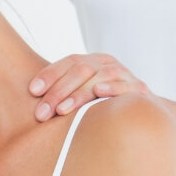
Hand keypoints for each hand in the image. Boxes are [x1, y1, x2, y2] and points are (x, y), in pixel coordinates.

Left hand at [29, 53, 151, 120]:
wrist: (144, 114)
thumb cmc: (103, 106)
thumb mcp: (84, 95)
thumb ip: (63, 96)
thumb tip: (31, 107)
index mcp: (93, 61)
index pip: (69, 62)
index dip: (50, 74)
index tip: (32, 91)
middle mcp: (108, 64)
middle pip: (80, 70)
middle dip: (58, 91)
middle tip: (41, 114)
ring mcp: (125, 75)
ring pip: (99, 77)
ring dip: (79, 94)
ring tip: (61, 110)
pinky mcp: (140, 89)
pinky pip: (126, 86)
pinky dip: (112, 87)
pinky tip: (98, 92)